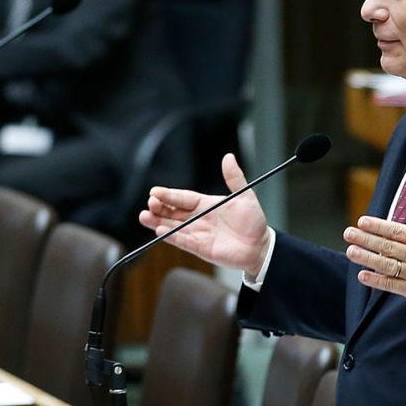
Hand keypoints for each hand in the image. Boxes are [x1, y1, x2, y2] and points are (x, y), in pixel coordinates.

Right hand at [139, 153, 271, 275]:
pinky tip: (160, 231)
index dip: (169, 195)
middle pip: (173, 212)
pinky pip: (183, 241)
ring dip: (158, 222)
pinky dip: (172, 237)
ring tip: (144, 217)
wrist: (261, 246)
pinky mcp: (200, 248)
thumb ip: (234, 178)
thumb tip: (228, 157)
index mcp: (205, 204)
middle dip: (159, 208)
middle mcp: (198, 218)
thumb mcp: (244, 196)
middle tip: (149, 203)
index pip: (183, 198)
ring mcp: (198, 233)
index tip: (155, 191)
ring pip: (173, 227)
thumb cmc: (253, 221)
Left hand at [345, 185, 405, 309]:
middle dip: (366, 239)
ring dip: (367, 258)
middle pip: (388, 246)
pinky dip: (377, 281)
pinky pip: (392, 284)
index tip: (362, 221)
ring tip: (350, 251)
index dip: (379, 226)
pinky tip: (362, 275)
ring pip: (387, 265)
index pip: (397, 231)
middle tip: (348, 233)